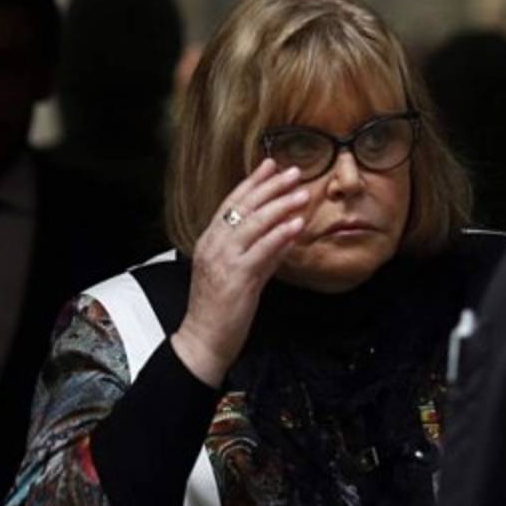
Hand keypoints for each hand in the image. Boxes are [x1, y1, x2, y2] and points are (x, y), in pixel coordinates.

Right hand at [171, 159, 308, 386]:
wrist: (203, 341)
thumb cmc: (221, 310)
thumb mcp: (244, 275)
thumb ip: (264, 254)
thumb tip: (287, 235)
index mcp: (210, 241)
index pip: (232, 202)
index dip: (253, 182)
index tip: (271, 164)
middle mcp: (213, 245)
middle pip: (243, 206)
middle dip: (270, 186)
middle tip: (293, 172)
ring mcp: (223, 260)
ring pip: (253, 223)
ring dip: (280, 205)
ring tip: (302, 193)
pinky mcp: (236, 278)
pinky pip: (261, 250)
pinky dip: (280, 235)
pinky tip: (297, 224)